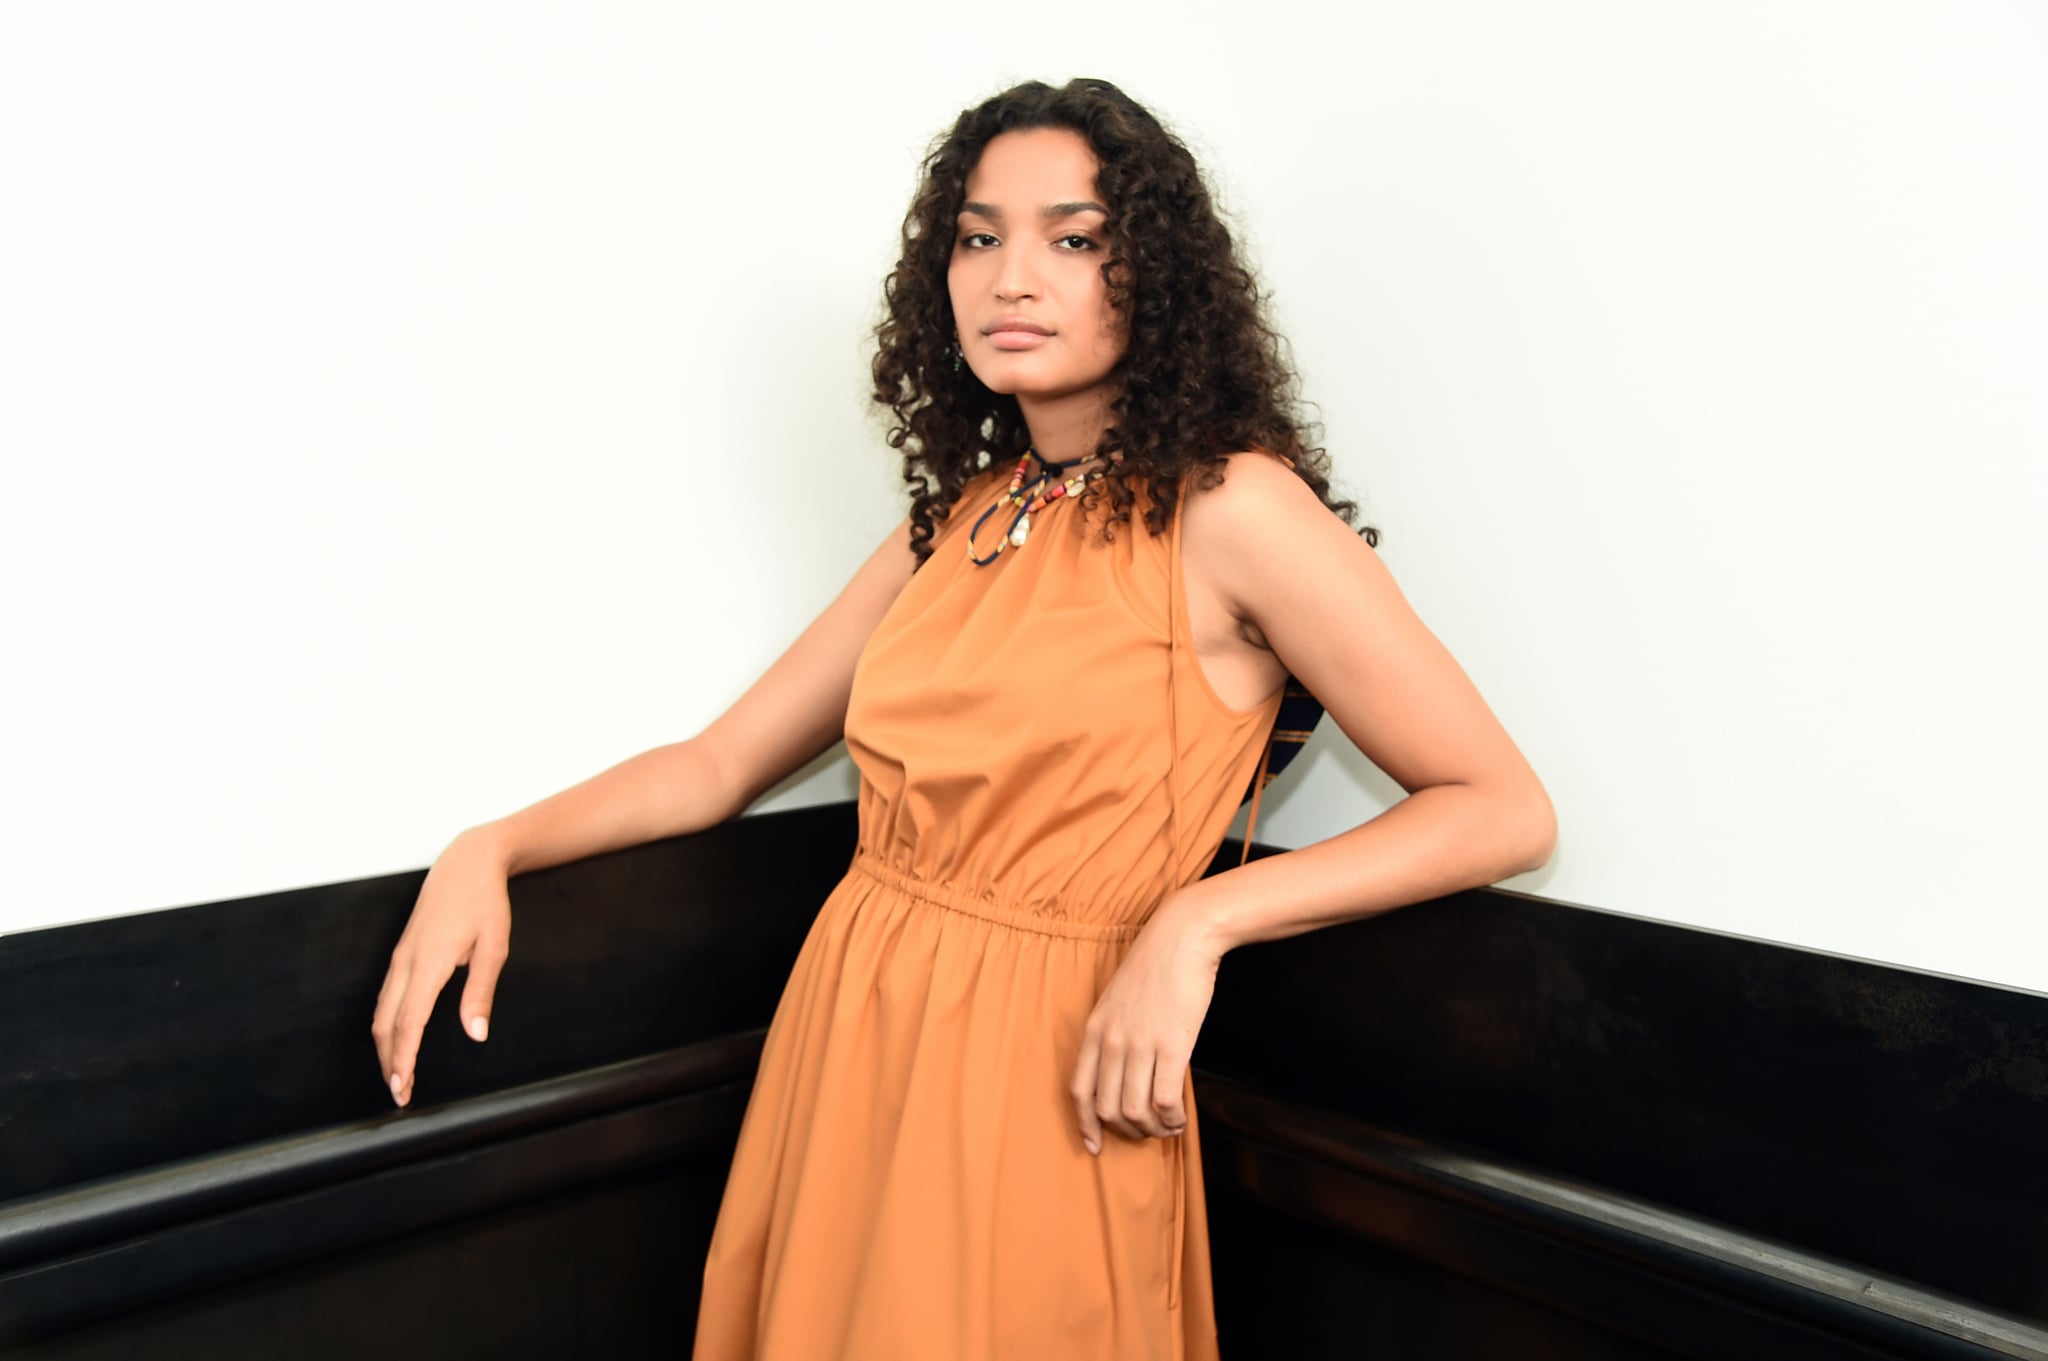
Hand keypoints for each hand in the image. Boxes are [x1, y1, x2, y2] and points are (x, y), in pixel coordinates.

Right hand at [370, 828, 511, 1106]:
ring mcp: (400, 956)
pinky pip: (386, 995)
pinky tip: (396, 1038)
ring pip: (381, 1010)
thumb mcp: (494, 946)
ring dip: (385, 1045)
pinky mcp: (402, 952)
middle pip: (385, 1023)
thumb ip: (481, 992)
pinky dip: (387, 1024)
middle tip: (399, 1094)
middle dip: (388, 1061)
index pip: (409, 1023)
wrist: (467, 862)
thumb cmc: (485, 902)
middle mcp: (406, 962)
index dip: (404, 1059)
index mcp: (429, 962)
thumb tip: (476, 1034)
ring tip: (397, 1074)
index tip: (404, 1087)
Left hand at [1069, 898, 1223, 1153]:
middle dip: (1128, 1132)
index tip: (1095, 1146)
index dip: (1086, 1125)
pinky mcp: (1172, 1046)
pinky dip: (1172, 1120)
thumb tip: (1123, 1073)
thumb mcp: (1117, 1000)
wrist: (1181, 938)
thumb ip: (1114, 1034)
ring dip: (1153, 1130)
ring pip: (1136, 1111)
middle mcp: (1112, 1041)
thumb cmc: (1155, 967)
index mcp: (1095, 1030)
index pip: (1079, 1090)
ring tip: (1168, 1128)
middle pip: (1108, 1108)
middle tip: (1147, 1134)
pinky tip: (1181, 1119)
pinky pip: (1165, 1101)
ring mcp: (1140, 1045)